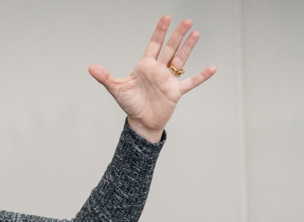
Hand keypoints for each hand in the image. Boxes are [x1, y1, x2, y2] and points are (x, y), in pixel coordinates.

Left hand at [89, 14, 216, 142]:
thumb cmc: (130, 104)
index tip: (166, 17)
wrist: (140, 122)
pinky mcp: (175, 92)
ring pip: (180, 60)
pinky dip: (201, 77)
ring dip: (188, 48)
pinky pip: (191, 83)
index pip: (154, 45)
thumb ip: (105, 77)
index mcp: (145, 66)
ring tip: (196, 34)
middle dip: (177, 35)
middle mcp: (159, 70)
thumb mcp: (116, 89)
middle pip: (170, 49)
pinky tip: (212, 69)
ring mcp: (168, 80)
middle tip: (187, 21)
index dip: (160, 31)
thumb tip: (91, 68)